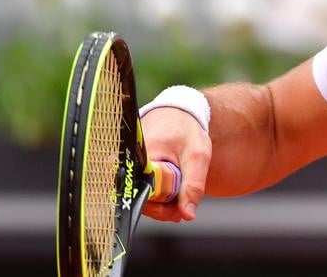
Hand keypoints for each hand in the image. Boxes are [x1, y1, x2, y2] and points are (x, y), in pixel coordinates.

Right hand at [141, 107, 211, 221]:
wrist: (179, 113)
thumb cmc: (187, 131)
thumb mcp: (198, 156)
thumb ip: (193, 185)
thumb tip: (188, 214)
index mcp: (140, 161)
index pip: (142, 197)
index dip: (160, 209)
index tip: (177, 213)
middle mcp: (129, 165)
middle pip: (140, 200)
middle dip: (163, 209)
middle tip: (182, 210)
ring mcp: (130, 168)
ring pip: (142, 196)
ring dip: (162, 203)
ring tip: (180, 200)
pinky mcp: (134, 170)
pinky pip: (142, 188)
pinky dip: (158, 195)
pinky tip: (172, 194)